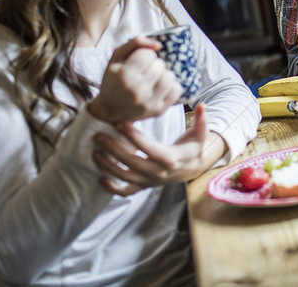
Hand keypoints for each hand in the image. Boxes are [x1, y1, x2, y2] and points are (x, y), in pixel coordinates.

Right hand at [88, 36, 183, 124]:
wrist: (110, 109)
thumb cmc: (114, 79)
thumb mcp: (117, 58)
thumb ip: (135, 43)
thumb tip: (158, 45)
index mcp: (124, 76)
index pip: (148, 54)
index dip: (144, 55)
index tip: (137, 62)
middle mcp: (137, 91)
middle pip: (160, 65)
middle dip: (154, 64)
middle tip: (145, 71)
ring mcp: (149, 103)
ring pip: (170, 77)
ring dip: (164, 74)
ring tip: (154, 78)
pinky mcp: (158, 110)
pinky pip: (177, 90)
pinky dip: (171, 86)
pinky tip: (160, 87)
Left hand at [92, 104, 227, 195]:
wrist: (192, 168)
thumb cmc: (192, 147)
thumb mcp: (200, 134)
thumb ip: (202, 120)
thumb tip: (202, 105)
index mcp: (170, 158)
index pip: (147, 147)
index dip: (132, 135)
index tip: (119, 122)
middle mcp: (158, 172)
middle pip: (132, 162)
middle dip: (113, 148)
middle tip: (98, 135)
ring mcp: (150, 181)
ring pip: (125, 177)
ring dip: (108, 166)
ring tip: (95, 152)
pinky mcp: (144, 186)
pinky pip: (126, 191)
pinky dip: (113, 188)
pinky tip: (100, 178)